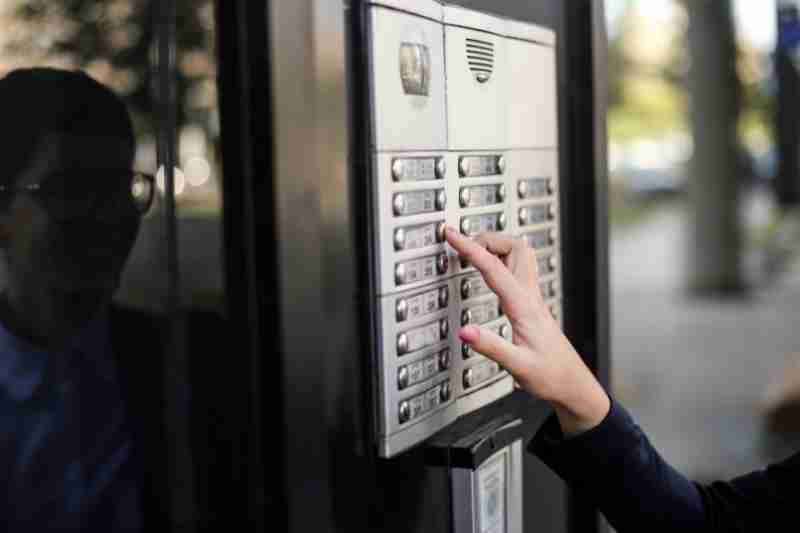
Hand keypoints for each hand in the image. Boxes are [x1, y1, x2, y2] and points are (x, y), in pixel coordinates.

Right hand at [444, 227, 609, 436]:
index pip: (492, 267)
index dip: (469, 248)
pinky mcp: (531, 304)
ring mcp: (532, 298)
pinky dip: (500, 261)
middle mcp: (530, 296)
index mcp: (523, 307)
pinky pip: (517, 270)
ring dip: (496, 246)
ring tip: (473, 254)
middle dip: (486, 238)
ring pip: (519, 254)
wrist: (573, 384)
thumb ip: (490, 347)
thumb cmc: (551, 376)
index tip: (451, 234)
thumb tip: (464, 331)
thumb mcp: (518, 367)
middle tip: (462, 246)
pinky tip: (489, 272)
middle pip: (513, 246)